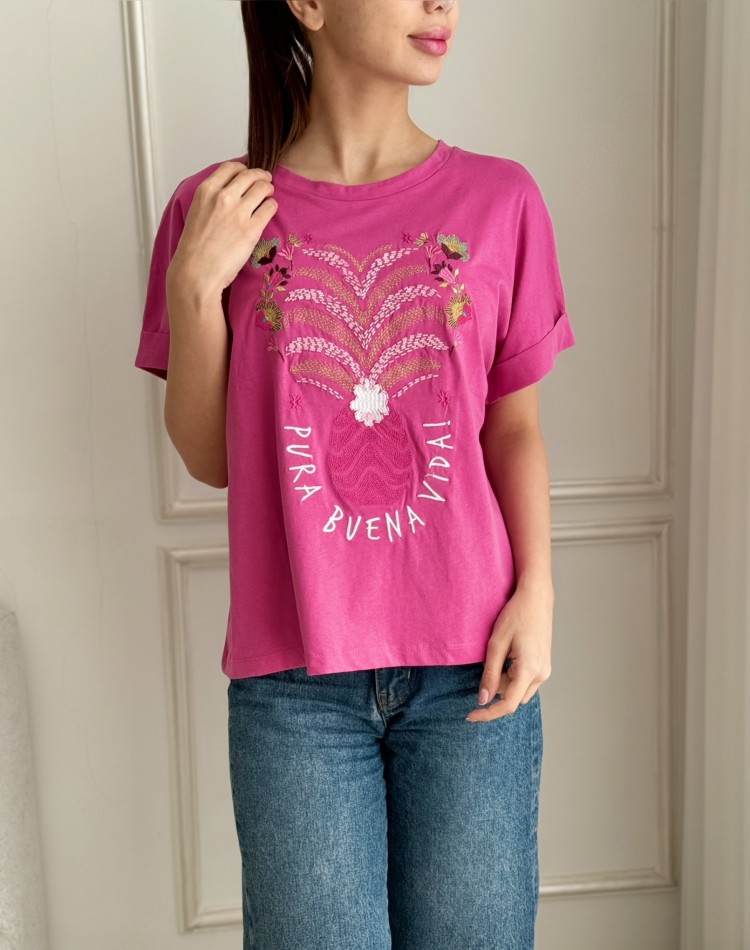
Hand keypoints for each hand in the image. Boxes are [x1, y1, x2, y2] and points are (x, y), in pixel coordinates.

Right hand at [168, 161, 277, 304]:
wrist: (196, 273)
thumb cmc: (194, 250)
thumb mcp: (196, 214)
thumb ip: (211, 200)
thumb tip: (228, 194)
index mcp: (206, 191)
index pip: (229, 168)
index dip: (243, 169)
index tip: (247, 173)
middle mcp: (223, 197)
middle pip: (249, 175)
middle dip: (260, 176)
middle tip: (266, 180)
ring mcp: (238, 212)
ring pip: (262, 188)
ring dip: (268, 189)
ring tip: (269, 195)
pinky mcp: (252, 229)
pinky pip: (270, 207)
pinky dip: (272, 206)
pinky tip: (269, 210)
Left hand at [466, 582, 553, 721]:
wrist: (536, 598)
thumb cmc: (515, 616)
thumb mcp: (496, 644)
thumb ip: (490, 674)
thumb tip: (483, 700)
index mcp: (529, 670)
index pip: (507, 704)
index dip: (488, 713)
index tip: (471, 716)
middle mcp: (541, 674)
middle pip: (512, 696)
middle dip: (496, 687)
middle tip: (489, 661)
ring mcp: (545, 670)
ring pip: (519, 689)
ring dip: (505, 681)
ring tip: (501, 653)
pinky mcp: (544, 665)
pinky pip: (525, 680)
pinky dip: (513, 675)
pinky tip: (509, 654)